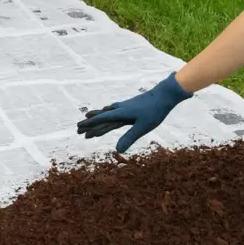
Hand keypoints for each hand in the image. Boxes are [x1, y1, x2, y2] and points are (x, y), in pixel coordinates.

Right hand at [76, 72, 192, 152]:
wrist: (165, 93)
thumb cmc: (155, 111)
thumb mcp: (143, 127)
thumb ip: (129, 138)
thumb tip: (118, 151)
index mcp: (120, 113)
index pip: (101, 120)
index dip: (90, 125)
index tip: (79, 128)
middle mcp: (120, 108)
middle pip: (101, 116)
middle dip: (89, 122)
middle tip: (78, 127)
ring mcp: (126, 105)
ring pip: (107, 111)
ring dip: (97, 115)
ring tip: (89, 116)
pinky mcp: (132, 104)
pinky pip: (114, 109)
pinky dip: (107, 111)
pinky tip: (110, 109)